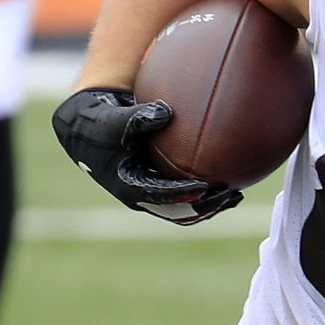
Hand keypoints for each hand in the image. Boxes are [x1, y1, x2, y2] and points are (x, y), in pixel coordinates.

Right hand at [51, 87, 241, 223]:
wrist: (90, 130)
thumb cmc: (102, 124)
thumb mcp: (115, 120)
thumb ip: (139, 118)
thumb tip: (166, 113)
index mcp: (129, 186)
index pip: (160, 195)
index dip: (183, 194)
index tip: (204, 187)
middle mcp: (142, 197)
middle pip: (179, 212)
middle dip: (205, 207)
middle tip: (229, 195)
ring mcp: (152, 195)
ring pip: (185, 211)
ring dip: (210, 206)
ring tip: (235, 196)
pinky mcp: (160, 186)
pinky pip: (187, 199)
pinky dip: (206, 196)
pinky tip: (229, 184)